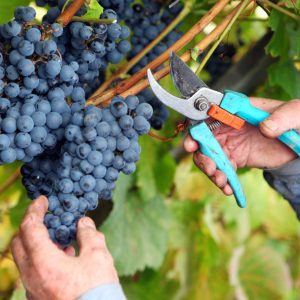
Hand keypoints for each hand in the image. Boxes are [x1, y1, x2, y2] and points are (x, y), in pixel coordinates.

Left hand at [11, 196, 118, 299]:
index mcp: (43, 262)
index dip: (35, 210)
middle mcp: (32, 277)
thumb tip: (83, 222)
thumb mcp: (98, 256)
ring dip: (38, 242)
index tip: (43, 200)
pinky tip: (65, 256)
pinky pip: (34, 272)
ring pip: (25, 259)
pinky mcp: (40, 298)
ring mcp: (33, 290)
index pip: (30, 228)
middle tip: (45, 216)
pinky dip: (43, 258)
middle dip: (30, 225)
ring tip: (60, 237)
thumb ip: (88, 235)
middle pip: (19, 243)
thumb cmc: (97, 290)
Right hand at [184, 98, 299, 194]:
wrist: (299, 143)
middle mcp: (228, 126)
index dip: (196, 128)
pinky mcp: (235, 158)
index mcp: (236, 110)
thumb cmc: (295, 122)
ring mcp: (230, 143)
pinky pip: (222, 169)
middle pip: (203, 139)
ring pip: (209, 156)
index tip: (193, 144)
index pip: (208, 115)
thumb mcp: (294, 114)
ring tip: (221, 180)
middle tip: (209, 167)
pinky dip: (222, 180)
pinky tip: (228, 188)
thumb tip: (266, 127)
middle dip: (201, 155)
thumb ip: (281, 118)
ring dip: (210, 170)